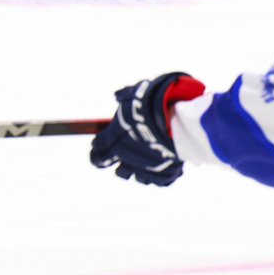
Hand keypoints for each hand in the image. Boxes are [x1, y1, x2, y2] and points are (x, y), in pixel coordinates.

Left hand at [89, 72, 205, 186]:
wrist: (177, 118)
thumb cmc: (152, 104)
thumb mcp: (134, 94)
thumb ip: (124, 96)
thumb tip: (118, 95)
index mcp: (114, 137)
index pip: (98, 147)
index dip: (96, 148)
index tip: (96, 146)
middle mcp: (126, 155)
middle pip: (112, 165)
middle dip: (110, 161)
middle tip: (111, 157)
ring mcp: (145, 166)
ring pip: (133, 176)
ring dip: (134, 170)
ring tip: (136, 163)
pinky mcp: (164, 173)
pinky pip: (156, 180)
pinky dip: (155, 176)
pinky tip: (157, 168)